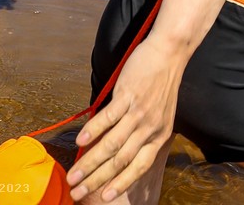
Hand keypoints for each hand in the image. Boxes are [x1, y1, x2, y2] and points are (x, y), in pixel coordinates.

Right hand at [68, 40, 181, 200]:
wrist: (170, 52)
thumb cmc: (161, 83)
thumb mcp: (159, 113)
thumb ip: (140, 132)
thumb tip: (113, 149)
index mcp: (159, 135)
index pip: (139, 167)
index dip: (121, 183)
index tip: (104, 198)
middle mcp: (150, 128)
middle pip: (121, 161)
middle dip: (97, 180)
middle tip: (77, 192)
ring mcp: (139, 112)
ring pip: (112, 144)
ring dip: (90, 162)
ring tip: (73, 175)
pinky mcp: (129, 95)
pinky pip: (108, 117)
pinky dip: (93, 130)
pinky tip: (80, 141)